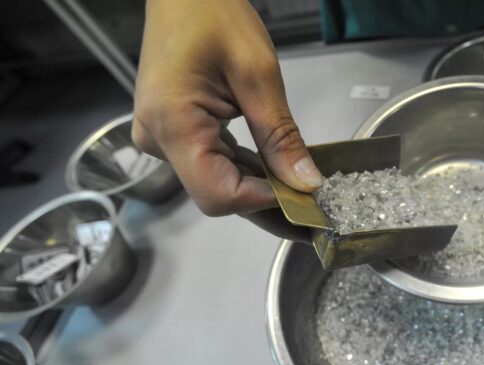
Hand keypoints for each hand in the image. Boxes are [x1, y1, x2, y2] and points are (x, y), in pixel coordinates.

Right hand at [132, 0, 321, 239]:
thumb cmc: (214, 14)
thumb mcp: (257, 74)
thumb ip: (280, 135)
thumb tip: (306, 183)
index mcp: (173, 125)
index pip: (219, 193)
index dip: (264, 202)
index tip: (306, 200)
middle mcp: (159, 140)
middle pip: (217, 192)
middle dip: (268, 204)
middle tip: (314, 215)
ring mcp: (162, 137)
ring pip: (216, 180)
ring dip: (259, 189)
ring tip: (304, 198)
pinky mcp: (173, 130)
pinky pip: (211, 160)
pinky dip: (245, 169)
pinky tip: (277, 175)